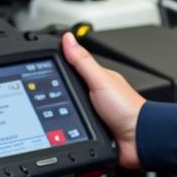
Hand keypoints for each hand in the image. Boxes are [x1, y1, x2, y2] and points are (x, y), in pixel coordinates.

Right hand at [62, 32, 145, 168]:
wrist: (137, 138)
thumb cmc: (127, 107)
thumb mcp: (100, 80)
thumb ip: (82, 61)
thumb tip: (68, 38)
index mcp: (95, 79)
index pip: (69, 70)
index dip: (55, 70)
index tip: (39, 71)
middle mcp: (93, 96)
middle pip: (64, 93)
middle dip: (56, 99)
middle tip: (52, 101)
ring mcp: (91, 114)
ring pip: (66, 113)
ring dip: (62, 117)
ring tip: (59, 118)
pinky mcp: (90, 132)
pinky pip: (72, 129)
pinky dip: (68, 132)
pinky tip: (66, 132)